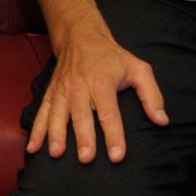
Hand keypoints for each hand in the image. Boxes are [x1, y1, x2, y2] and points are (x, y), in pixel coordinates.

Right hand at [27, 28, 166, 163]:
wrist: (80, 36)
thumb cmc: (112, 57)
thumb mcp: (138, 68)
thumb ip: (151, 95)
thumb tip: (162, 120)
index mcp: (102, 81)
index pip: (109, 112)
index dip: (115, 135)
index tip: (117, 156)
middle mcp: (80, 86)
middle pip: (82, 115)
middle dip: (84, 137)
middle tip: (86, 159)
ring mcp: (62, 90)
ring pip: (58, 114)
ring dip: (56, 134)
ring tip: (57, 154)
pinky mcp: (50, 93)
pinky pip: (41, 113)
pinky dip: (36, 130)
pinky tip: (32, 149)